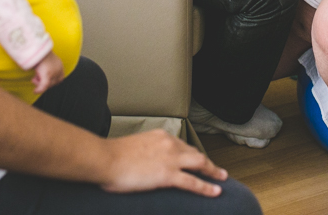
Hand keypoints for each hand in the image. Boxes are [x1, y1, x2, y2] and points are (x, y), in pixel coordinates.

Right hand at [32, 51, 63, 93]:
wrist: (37, 47)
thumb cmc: (39, 51)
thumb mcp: (46, 59)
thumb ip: (47, 66)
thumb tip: (42, 73)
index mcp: (59, 64)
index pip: (60, 78)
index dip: (53, 81)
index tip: (45, 80)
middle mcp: (59, 69)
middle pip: (54, 82)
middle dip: (45, 82)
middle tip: (36, 78)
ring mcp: (54, 72)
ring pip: (48, 84)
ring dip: (40, 83)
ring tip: (34, 78)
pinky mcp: (47, 75)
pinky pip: (43, 86)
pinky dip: (39, 90)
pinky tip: (35, 91)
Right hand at [101, 130, 227, 195]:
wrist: (105, 159)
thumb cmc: (111, 156)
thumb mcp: (132, 148)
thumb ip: (144, 152)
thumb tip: (143, 162)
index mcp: (160, 136)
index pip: (182, 145)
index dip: (192, 154)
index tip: (196, 160)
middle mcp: (169, 143)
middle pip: (195, 152)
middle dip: (207, 162)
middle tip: (216, 170)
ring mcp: (171, 159)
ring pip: (200, 164)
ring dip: (213, 171)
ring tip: (221, 178)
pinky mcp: (169, 175)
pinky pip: (193, 182)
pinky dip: (207, 187)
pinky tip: (215, 191)